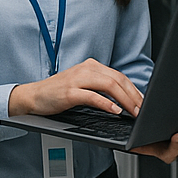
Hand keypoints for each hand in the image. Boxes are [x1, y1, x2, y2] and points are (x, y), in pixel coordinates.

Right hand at [8, 58, 143, 118]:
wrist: (33, 96)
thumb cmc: (58, 93)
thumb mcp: (82, 85)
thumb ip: (100, 87)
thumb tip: (125, 99)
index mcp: (90, 66)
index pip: (119, 76)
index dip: (135, 90)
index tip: (144, 103)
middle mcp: (85, 69)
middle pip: (117, 79)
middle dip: (134, 95)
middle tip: (144, 110)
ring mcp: (76, 80)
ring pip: (108, 85)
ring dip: (125, 99)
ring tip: (134, 111)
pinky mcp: (69, 92)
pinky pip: (92, 96)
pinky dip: (106, 104)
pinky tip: (115, 111)